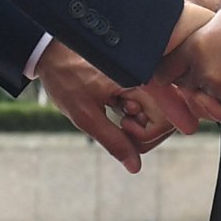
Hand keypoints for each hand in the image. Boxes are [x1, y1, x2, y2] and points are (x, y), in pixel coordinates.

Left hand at [34, 38, 163, 173]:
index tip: (129, 129)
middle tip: (120, 125)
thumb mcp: (85, 115)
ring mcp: (147, 78)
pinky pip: (152, 107)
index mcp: (139, 79)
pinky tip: (121, 108)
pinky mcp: (143, 81)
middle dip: (146, 133)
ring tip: (119, 115)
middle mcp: (149, 75)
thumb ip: (113, 141)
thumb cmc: (66, 78)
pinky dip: (139, 116)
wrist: (53, 54)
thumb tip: (135, 166)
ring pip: (160, 116)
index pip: (166, 117)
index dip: (153, 132)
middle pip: (167, 119)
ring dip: (142, 125)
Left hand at [152, 0, 220, 127]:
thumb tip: (181, 7)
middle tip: (207, 61)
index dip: (170, 64)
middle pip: (184, 84)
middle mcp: (206, 74)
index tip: (178, 60)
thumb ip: (195, 0)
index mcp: (197, 48)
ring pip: (203, 99)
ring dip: (208, 90)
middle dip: (189, 75)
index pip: (164, 69)